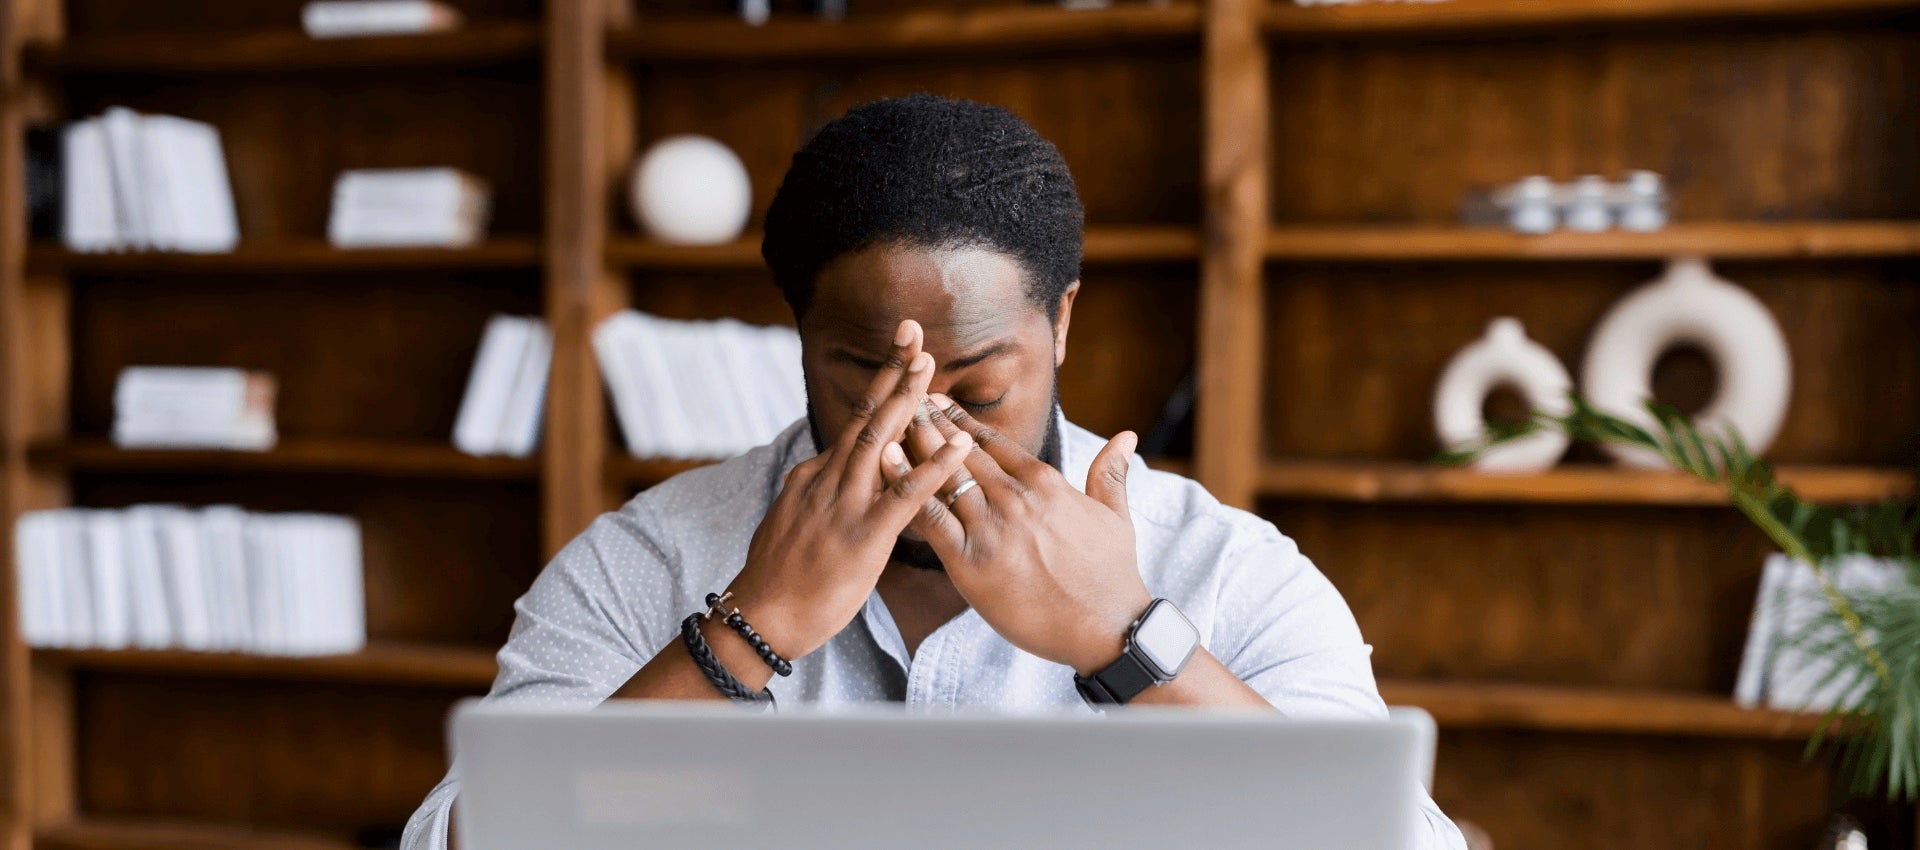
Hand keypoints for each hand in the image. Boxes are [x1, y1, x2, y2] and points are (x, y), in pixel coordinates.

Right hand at [725, 321, 973, 659]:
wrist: (761, 619)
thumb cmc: (780, 578)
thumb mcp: (793, 520)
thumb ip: (816, 491)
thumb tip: (827, 468)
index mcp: (814, 476)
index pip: (855, 424)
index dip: (880, 386)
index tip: (901, 351)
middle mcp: (827, 480)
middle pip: (864, 416)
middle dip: (890, 372)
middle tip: (913, 331)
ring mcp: (843, 506)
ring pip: (878, 442)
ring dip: (906, 401)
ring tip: (929, 367)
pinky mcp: (862, 537)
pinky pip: (905, 496)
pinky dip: (934, 467)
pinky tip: (958, 446)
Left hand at [882, 394, 1152, 675]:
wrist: (1108, 628)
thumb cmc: (1112, 578)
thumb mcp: (1116, 517)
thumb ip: (1110, 474)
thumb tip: (1126, 436)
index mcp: (1045, 484)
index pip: (994, 443)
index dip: (961, 421)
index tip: (938, 401)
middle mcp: (1014, 498)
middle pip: (962, 452)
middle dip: (930, 423)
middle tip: (903, 398)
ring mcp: (991, 529)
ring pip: (942, 476)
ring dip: (914, 446)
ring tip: (888, 422)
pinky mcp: (971, 562)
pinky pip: (931, 519)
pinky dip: (907, 490)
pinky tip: (886, 468)